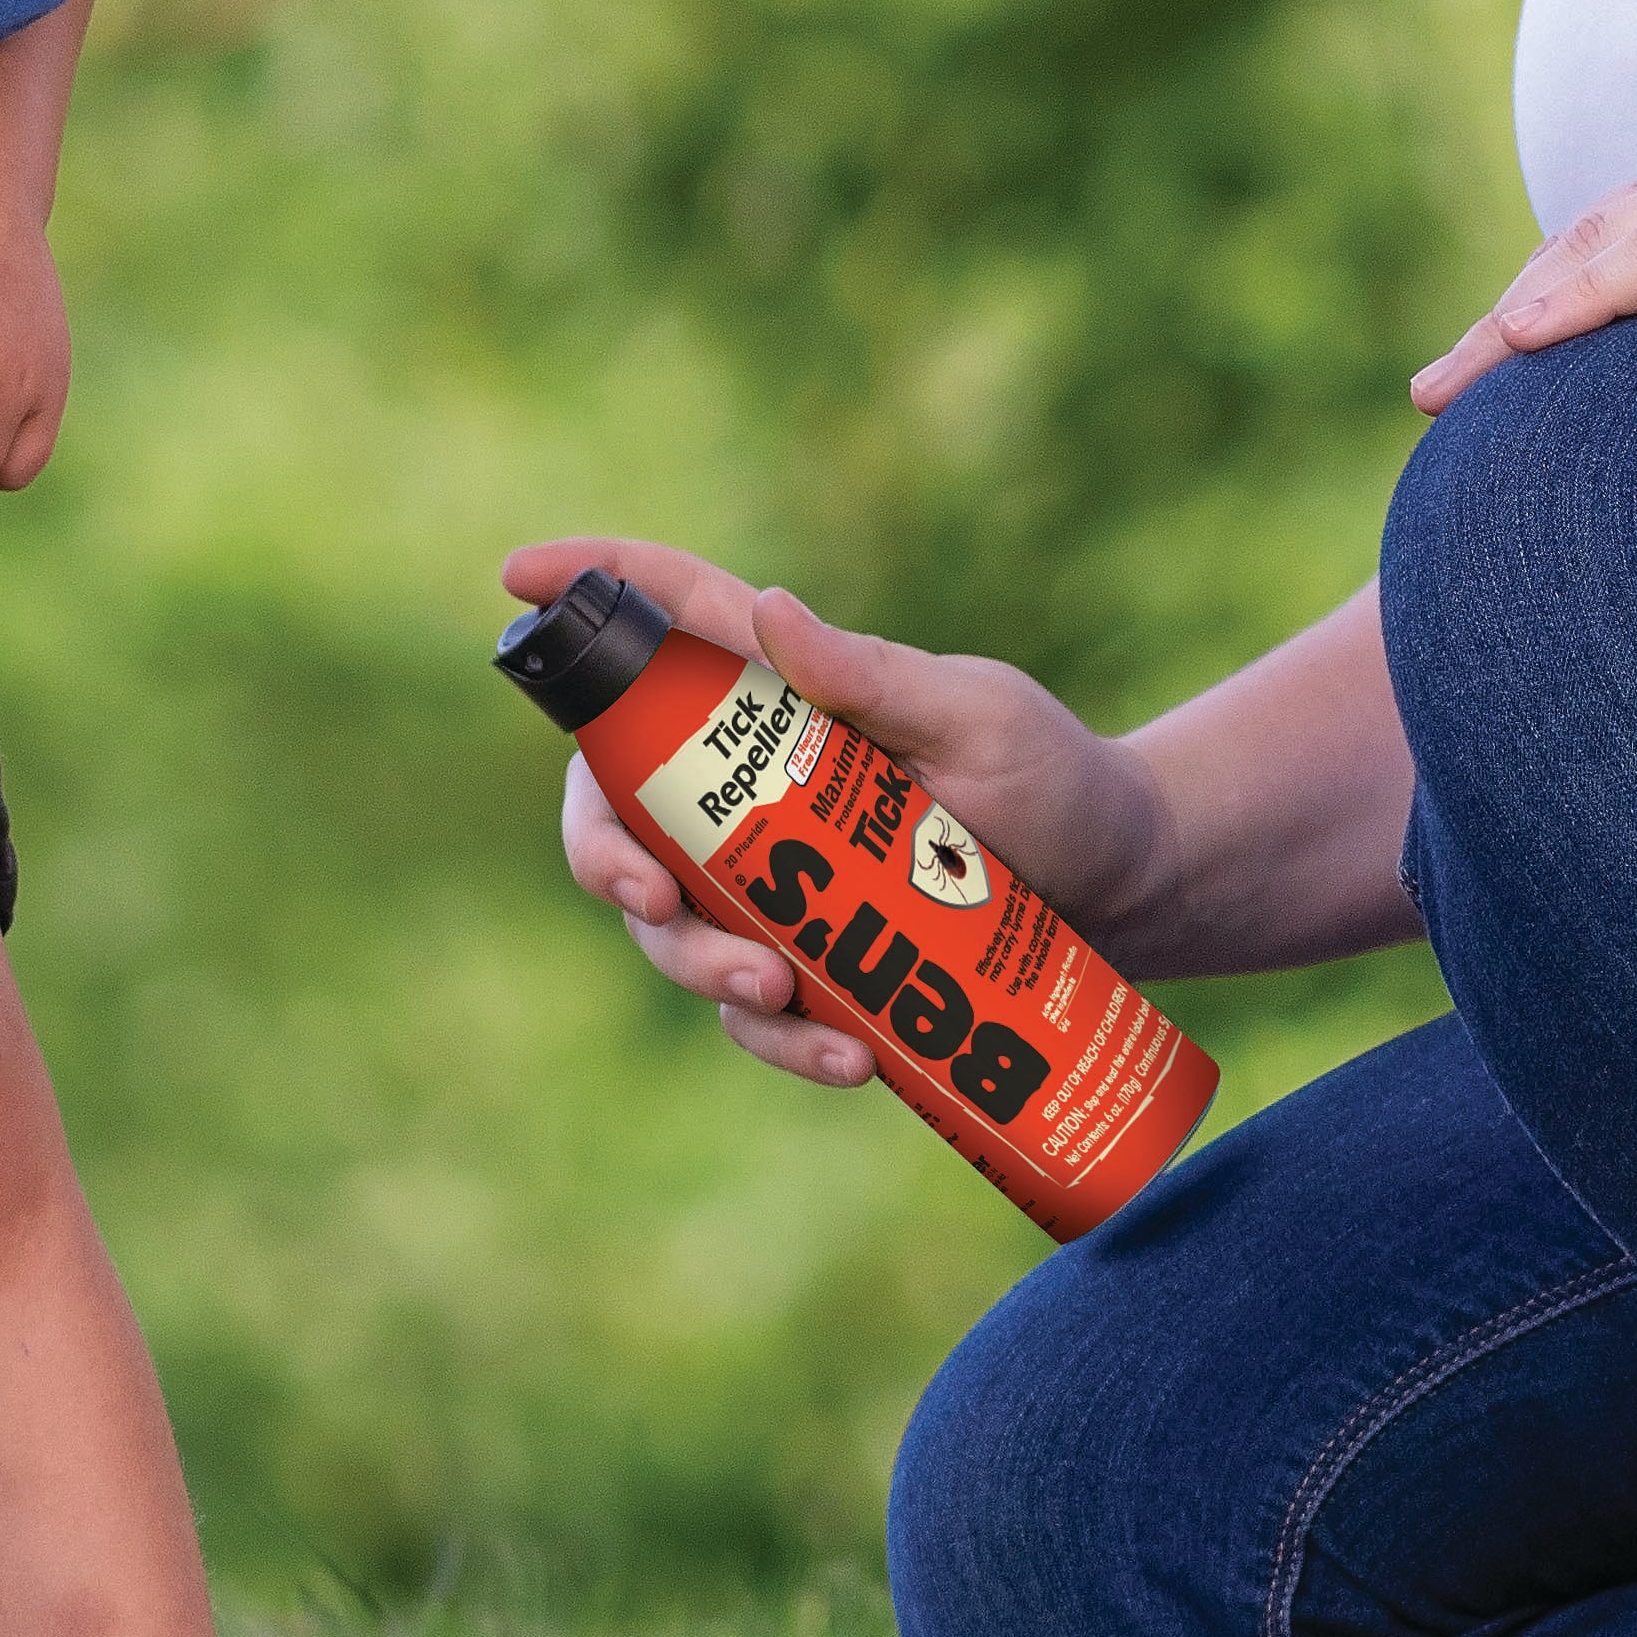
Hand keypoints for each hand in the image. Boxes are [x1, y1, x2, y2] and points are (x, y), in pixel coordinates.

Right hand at [518, 532, 1158, 1091]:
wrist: (1125, 894)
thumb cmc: (1053, 778)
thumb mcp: (978, 715)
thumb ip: (875, 674)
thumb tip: (768, 606)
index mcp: (785, 689)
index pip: (667, 616)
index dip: (584, 586)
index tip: (511, 573)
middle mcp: (752, 781)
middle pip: (616, 802)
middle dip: (605, 859)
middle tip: (651, 902)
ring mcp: (768, 878)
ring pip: (668, 924)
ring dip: (698, 966)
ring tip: (777, 997)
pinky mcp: (806, 963)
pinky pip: (750, 1013)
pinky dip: (782, 1044)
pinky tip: (849, 1063)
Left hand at [1409, 115, 1636, 411]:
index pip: (1614, 246)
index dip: (1544, 312)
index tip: (1484, 384)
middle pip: (1583, 245)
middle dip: (1509, 323)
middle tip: (1436, 399)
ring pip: (1599, 248)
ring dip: (1517, 322)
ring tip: (1448, 393)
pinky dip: (1585, 296)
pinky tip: (1528, 344)